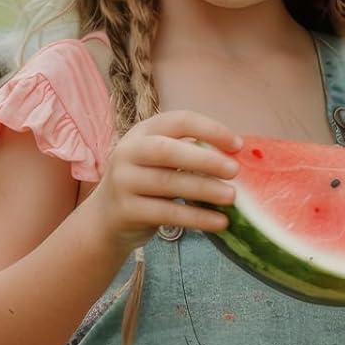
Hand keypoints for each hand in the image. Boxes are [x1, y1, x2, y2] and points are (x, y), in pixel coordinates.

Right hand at [84, 110, 241, 252]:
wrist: (106, 219)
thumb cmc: (145, 184)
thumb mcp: (158, 161)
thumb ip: (186, 153)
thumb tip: (235, 156)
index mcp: (142, 132)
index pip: (179, 121)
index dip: (210, 129)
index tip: (238, 145)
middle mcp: (128, 152)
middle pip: (168, 150)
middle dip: (205, 159)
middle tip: (235, 170)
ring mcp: (123, 181)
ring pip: (169, 183)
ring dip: (205, 190)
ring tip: (231, 197)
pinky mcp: (126, 210)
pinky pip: (168, 213)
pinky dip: (197, 218)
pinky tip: (220, 223)